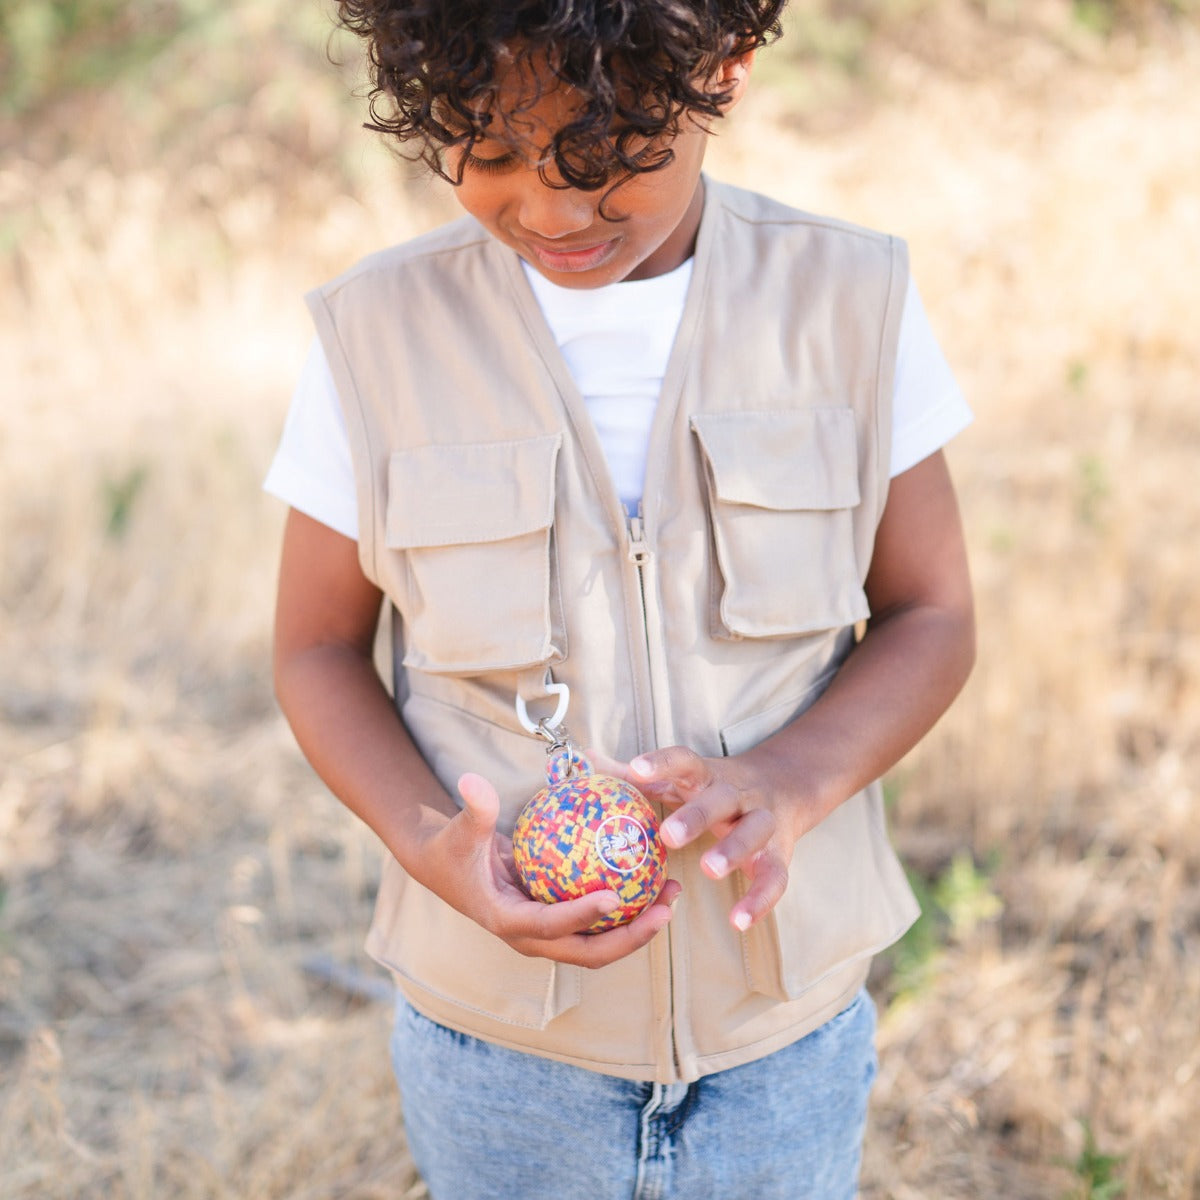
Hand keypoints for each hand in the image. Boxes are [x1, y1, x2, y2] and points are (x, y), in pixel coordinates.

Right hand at [407, 772, 678, 969]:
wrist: (446, 868)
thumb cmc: (455, 848)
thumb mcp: (461, 829)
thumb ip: (474, 808)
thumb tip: (473, 780)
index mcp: (508, 922)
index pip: (551, 925)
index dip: (584, 915)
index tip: (615, 895)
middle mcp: (533, 938)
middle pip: (590, 951)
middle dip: (632, 936)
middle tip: (665, 907)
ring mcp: (549, 935)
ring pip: (601, 943)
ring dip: (639, 926)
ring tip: (672, 894)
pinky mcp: (560, 924)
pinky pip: (600, 924)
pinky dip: (628, 909)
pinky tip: (653, 878)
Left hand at [610, 746, 805, 932]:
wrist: (785, 786)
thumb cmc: (712, 787)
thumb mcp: (679, 777)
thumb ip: (634, 776)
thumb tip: (585, 763)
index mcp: (707, 774)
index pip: (685, 760)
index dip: (661, 763)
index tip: (634, 770)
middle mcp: (737, 793)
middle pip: (721, 799)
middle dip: (696, 815)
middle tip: (668, 836)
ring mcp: (763, 821)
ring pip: (753, 832)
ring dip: (732, 849)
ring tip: (708, 870)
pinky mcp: (780, 854)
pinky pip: (775, 878)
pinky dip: (760, 900)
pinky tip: (738, 922)